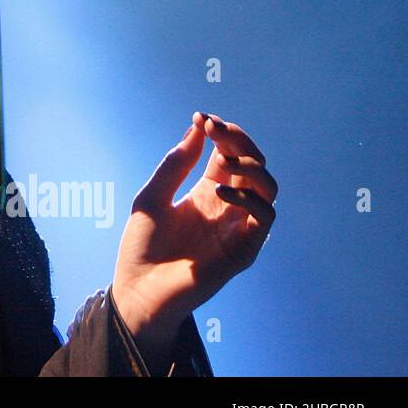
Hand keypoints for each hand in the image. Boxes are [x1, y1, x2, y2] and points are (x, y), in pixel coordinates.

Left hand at [111, 112, 277, 358]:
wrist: (138, 289)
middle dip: (239, 141)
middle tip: (215, 129)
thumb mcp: (152, 196)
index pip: (229, 154)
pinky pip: (264, 218)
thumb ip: (175, 164)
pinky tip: (221, 191)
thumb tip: (197, 127)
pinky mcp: (244, 249)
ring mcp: (238, 227)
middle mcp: (228, 207)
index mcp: (207, 191)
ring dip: (251, 166)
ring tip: (224, 161)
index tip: (204, 119)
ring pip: (268, 188)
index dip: (223, 134)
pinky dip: (249, 198)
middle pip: (253, 165)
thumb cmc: (142, 245)